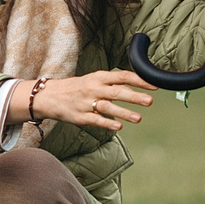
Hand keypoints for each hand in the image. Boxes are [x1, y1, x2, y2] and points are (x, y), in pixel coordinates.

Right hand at [29, 69, 154, 131]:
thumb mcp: (95, 80)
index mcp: (99, 77)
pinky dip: (108, 123)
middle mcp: (94, 88)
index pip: (122, 76)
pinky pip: (96, 120)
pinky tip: (119, 127)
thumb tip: (137, 88)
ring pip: (108, 107)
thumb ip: (114, 84)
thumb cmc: (77, 88)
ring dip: (124, 112)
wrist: (50, 96)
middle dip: (135, 96)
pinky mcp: (81, 117)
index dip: (139, 81)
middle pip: (117, 91)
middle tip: (150, 101)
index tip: (154, 85)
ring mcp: (87, 103)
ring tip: (139, 118)